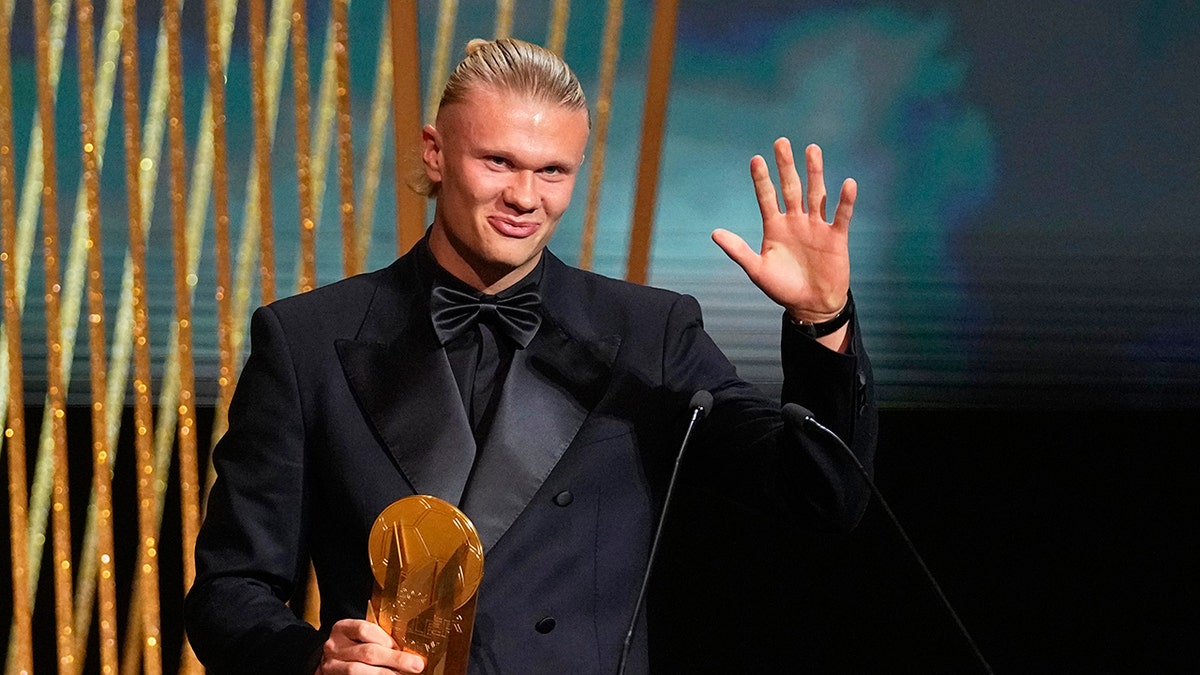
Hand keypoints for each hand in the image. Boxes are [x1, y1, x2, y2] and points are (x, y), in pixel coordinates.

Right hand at [317, 619, 425, 673]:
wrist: (328, 663)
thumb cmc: (351, 647)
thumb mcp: (358, 636)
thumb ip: (377, 638)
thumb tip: (409, 648)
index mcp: (342, 629)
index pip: (364, 630)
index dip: (386, 639)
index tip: (402, 647)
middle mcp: (334, 647)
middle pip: (366, 653)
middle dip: (394, 659)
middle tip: (416, 665)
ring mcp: (331, 666)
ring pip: (357, 671)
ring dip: (384, 674)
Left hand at [712, 139, 855, 323]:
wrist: (812, 306)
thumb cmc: (783, 289)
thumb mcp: (757, 270)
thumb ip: (738, 250)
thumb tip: (714, 233)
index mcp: (775, 226)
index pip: (767, 197)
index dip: (762, 179)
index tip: (756, 159)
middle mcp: (796, 221)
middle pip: (791, 187)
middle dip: (786, 166)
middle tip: (781, 142)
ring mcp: (816, 226)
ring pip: (816, 193)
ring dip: (815, 172)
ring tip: (812, 149)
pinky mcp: (836, 236)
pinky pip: (841, 215)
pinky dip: (845, 201)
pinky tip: (847, 183)